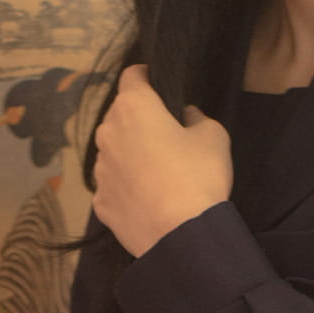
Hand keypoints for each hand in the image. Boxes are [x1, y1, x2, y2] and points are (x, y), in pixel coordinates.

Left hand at [89, 62, 232, 257]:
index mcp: (134, 107)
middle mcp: (108, 133)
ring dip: (130, 154)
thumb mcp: (214, 136)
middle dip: (138, 119)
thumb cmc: (198, 175)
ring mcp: (100, 170)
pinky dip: (125, 186)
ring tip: (156, 173)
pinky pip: (113, 184)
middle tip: (165, 136)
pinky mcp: (100, 202)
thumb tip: (184, 117)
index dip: (146, 77)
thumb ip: (196, 118)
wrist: (181, 237)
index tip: (158, 86)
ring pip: (113, 151)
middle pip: (120, 115)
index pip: (132, 76)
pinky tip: (146, 199)